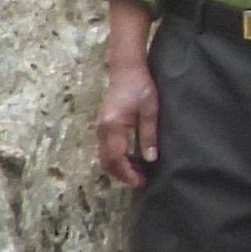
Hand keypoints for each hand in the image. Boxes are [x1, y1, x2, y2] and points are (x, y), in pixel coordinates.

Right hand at [96, 56, 161, 187]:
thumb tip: (150, 159)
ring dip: (118, 167)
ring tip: (138, 172)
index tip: (140, 182)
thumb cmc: (140, 86)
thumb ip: (148, 135)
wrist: (126, 69)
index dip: (127, 173)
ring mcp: (99, 128)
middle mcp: (101, 130)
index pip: (117, 158)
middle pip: (106, 162)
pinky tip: (131, 159)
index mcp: (113, 126)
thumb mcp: (150, 110)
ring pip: (104, 157)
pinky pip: (105, 149)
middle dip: (122, 174)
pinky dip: (116, 158)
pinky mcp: (102, 126)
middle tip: (141, 180)